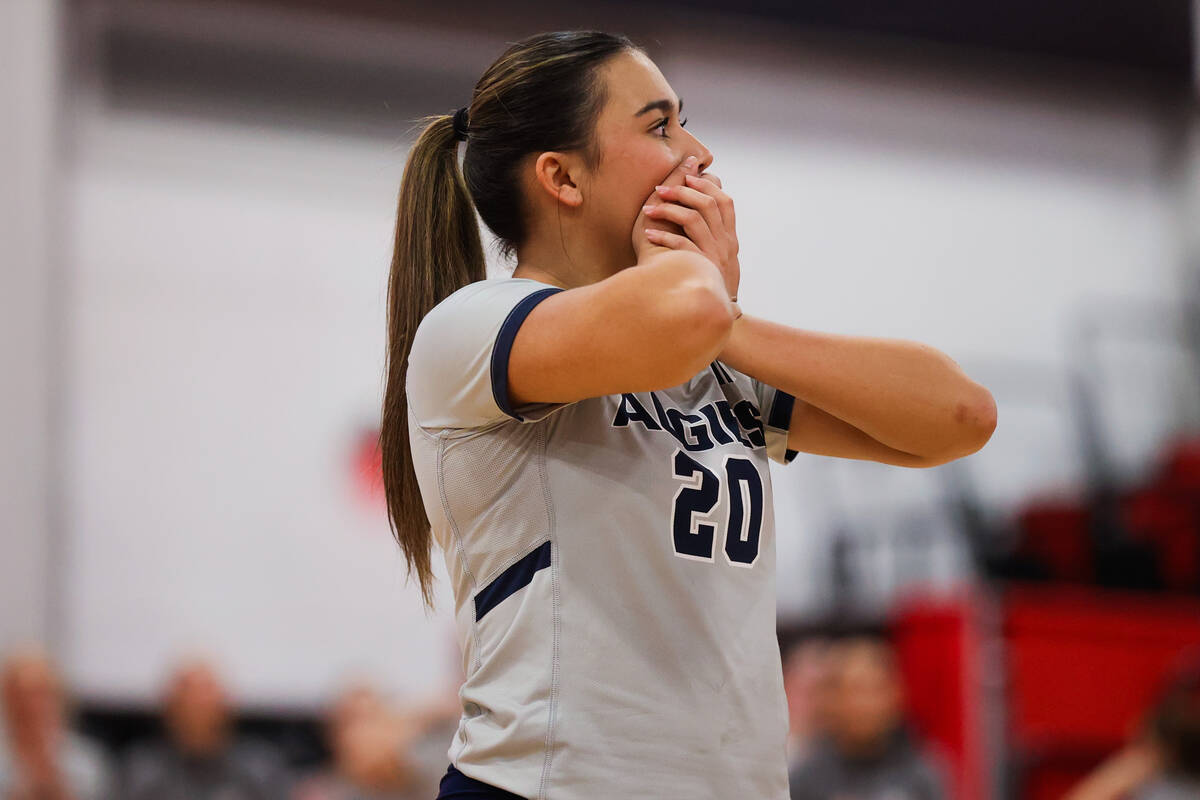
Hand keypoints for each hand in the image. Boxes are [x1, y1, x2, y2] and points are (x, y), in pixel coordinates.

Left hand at [639, 157, 739, 299]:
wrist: (718, 316)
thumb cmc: (713, 286)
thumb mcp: (722, 261)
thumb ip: (716, 238)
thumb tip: (702, 212)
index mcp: (730, 239)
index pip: (725, 201)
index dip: (707, 185)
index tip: (687, 176)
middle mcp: (725, 245)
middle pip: (708, 204)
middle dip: (683, 191)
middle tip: (660, 189)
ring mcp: (714, 257)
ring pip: (694, 220)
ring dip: (668, 210)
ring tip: (648, 210)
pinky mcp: (701, 270)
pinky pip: (682, 246)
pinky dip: (664, 237)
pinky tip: (649, 234)